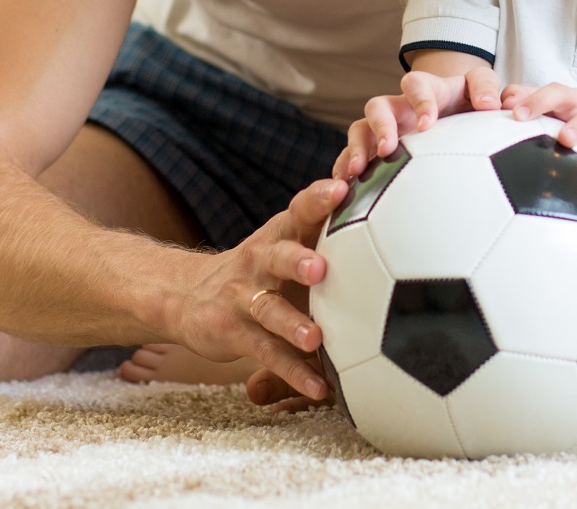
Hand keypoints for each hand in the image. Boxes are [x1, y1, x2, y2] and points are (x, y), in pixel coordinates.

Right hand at [172, 176, 347, 402]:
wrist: (186, 295)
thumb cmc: (259, 268)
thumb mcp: (283, 242)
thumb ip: (325, 230)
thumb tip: (390, 217)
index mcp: (279, 234)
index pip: (299, 210)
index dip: (318, 199)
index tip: (343, 188)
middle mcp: (259, 261)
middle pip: (278, 256)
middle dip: (298, 261)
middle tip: (320, 268)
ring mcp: (243, 297)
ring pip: (269, 310)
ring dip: (292, 324)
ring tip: (316, 338)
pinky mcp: (233, 332)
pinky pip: (266, 353)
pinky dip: (293, 371)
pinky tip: (319, 387)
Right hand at [334, 66, 500, 178]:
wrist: (461, 128)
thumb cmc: (473, 109)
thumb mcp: (487, 96)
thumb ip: (496, 93)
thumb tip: (499, 104)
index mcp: (429, 92)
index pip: (419, 85)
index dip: (420, 100)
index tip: (428, 124)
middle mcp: (401, 108)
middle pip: (378, 105)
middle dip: (381, 125)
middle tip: (389, 147)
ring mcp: (386, 129)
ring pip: (360, 130)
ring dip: (357, 147)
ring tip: (357, 169)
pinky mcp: (375, 151)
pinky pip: (350, 157)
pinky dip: (344, 170)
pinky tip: (345, 189)